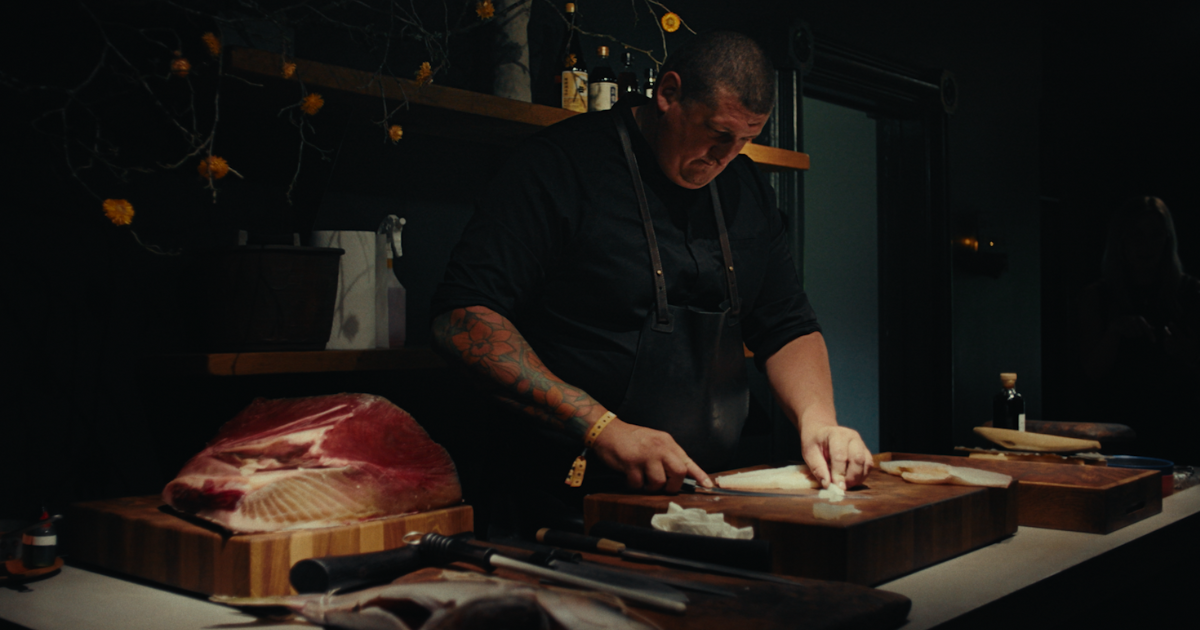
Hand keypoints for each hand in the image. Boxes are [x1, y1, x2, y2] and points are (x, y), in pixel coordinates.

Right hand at [591, 418, 712, 491]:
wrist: (608, 431)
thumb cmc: (632, 439)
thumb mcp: (655, 441)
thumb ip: (668, 455)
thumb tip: (682, 473)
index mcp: (667, 442)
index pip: (688, 461)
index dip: (699, 475)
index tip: (708, 486)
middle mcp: (659, 448)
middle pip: (678, 473)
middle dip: (672, 486)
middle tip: (662, 487)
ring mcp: (646, 455)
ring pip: (658, 482)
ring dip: (650, 487)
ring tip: (642, 481)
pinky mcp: (631, 463)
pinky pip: (638, 484)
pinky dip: (633, 485)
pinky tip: (629, 477)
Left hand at [800, 424, 871, 489]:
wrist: (822, 432)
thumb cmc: (815, 442)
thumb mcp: (809, 453)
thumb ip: (818, 468)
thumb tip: (827, 485)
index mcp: (836, 435)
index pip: (840, 456)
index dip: (839, 473)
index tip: (836, 487)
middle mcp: (852, 437)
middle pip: (857, 459)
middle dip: (850, 477)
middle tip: (841, 487)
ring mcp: (861, 443)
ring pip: (866, 463)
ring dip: (857, 478)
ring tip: (846, 485)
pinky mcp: (865, 451)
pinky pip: (869, 465)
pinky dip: (862, 476)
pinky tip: (852, 481)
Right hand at [1111, 315, 1155, 343]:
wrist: (1117, 321)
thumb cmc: (1130, 322)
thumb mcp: (1138, 322)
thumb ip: (1146, 325)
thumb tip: (1154, 328)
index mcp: (1139, 318)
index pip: (1147, 328)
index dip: (1151, 335)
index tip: (1154, 341)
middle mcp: (1133, 319)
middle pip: (1140, 334)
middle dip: (1137, 334)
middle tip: (1134, 331)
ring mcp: (1126, 323)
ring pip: (1133, 335)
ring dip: (1132, 335)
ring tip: (1129, 331)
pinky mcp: (1121, 326)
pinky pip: (1128, 335)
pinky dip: (1127, 335)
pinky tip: (1125, 331)